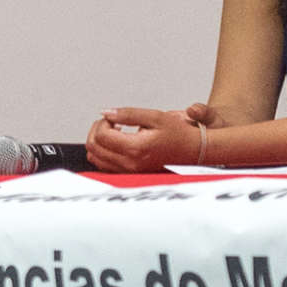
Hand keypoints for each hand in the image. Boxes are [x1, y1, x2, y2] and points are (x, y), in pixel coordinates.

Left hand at [87, 107, 201, 170]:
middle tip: (112, 122)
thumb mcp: (154, 116)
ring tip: (113, 132)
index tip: (116, 118)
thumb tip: (106, 113)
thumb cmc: (178, 134)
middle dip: (97, 129)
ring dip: (98, 141)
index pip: (101, 135)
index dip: (103, 121)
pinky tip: (116, 143)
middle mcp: (130, 163)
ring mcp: (129, 171)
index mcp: (135, 148)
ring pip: (95, 157)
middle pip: (94, 147)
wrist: (193, 150)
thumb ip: (127, 114)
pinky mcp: (129, 174)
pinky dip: (102, 152)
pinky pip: (103, 165)